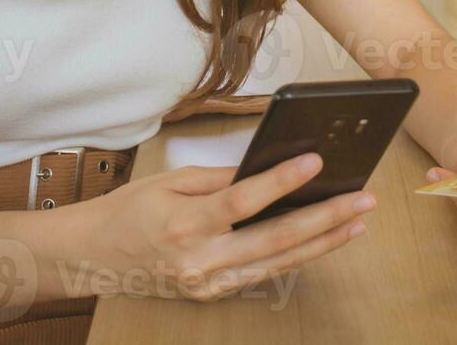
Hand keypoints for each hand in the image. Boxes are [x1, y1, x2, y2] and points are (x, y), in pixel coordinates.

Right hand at [86, 152, 375, 301]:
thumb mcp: (170, 181)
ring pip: (279, 262)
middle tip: (362, 198)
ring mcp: (209, 284)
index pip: (243, 201)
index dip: (282, 181)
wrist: (94, 258)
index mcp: (184, 224)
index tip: (315, 161)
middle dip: (325, 217)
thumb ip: (220, 179)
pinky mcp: (213, 295)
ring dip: (324, 241)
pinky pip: (262, 273)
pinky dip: (296, 256)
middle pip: (275, 239)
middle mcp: (200, 261)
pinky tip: (323, 240)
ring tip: (357, 220)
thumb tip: (266, 169)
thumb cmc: (128, 211)